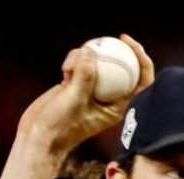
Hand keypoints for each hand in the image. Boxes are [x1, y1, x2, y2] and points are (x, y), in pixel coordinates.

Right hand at [17, 34, 154, 155]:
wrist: (40, 136)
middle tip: (113, 38)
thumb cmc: (60, 126)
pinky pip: (81, 64)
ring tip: (70, 68)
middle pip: (123, 68)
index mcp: (118, 107)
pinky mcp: (77, 84)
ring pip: (99, 62)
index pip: (141, 83)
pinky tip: (63, 70)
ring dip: (85, 57)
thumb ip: (85, 76)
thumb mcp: (74, 100)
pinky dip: (73, 61)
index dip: (143, 61)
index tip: (130, 46)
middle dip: (118, 51)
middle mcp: (109, 98)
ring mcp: (93, 90)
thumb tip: (91, 51)